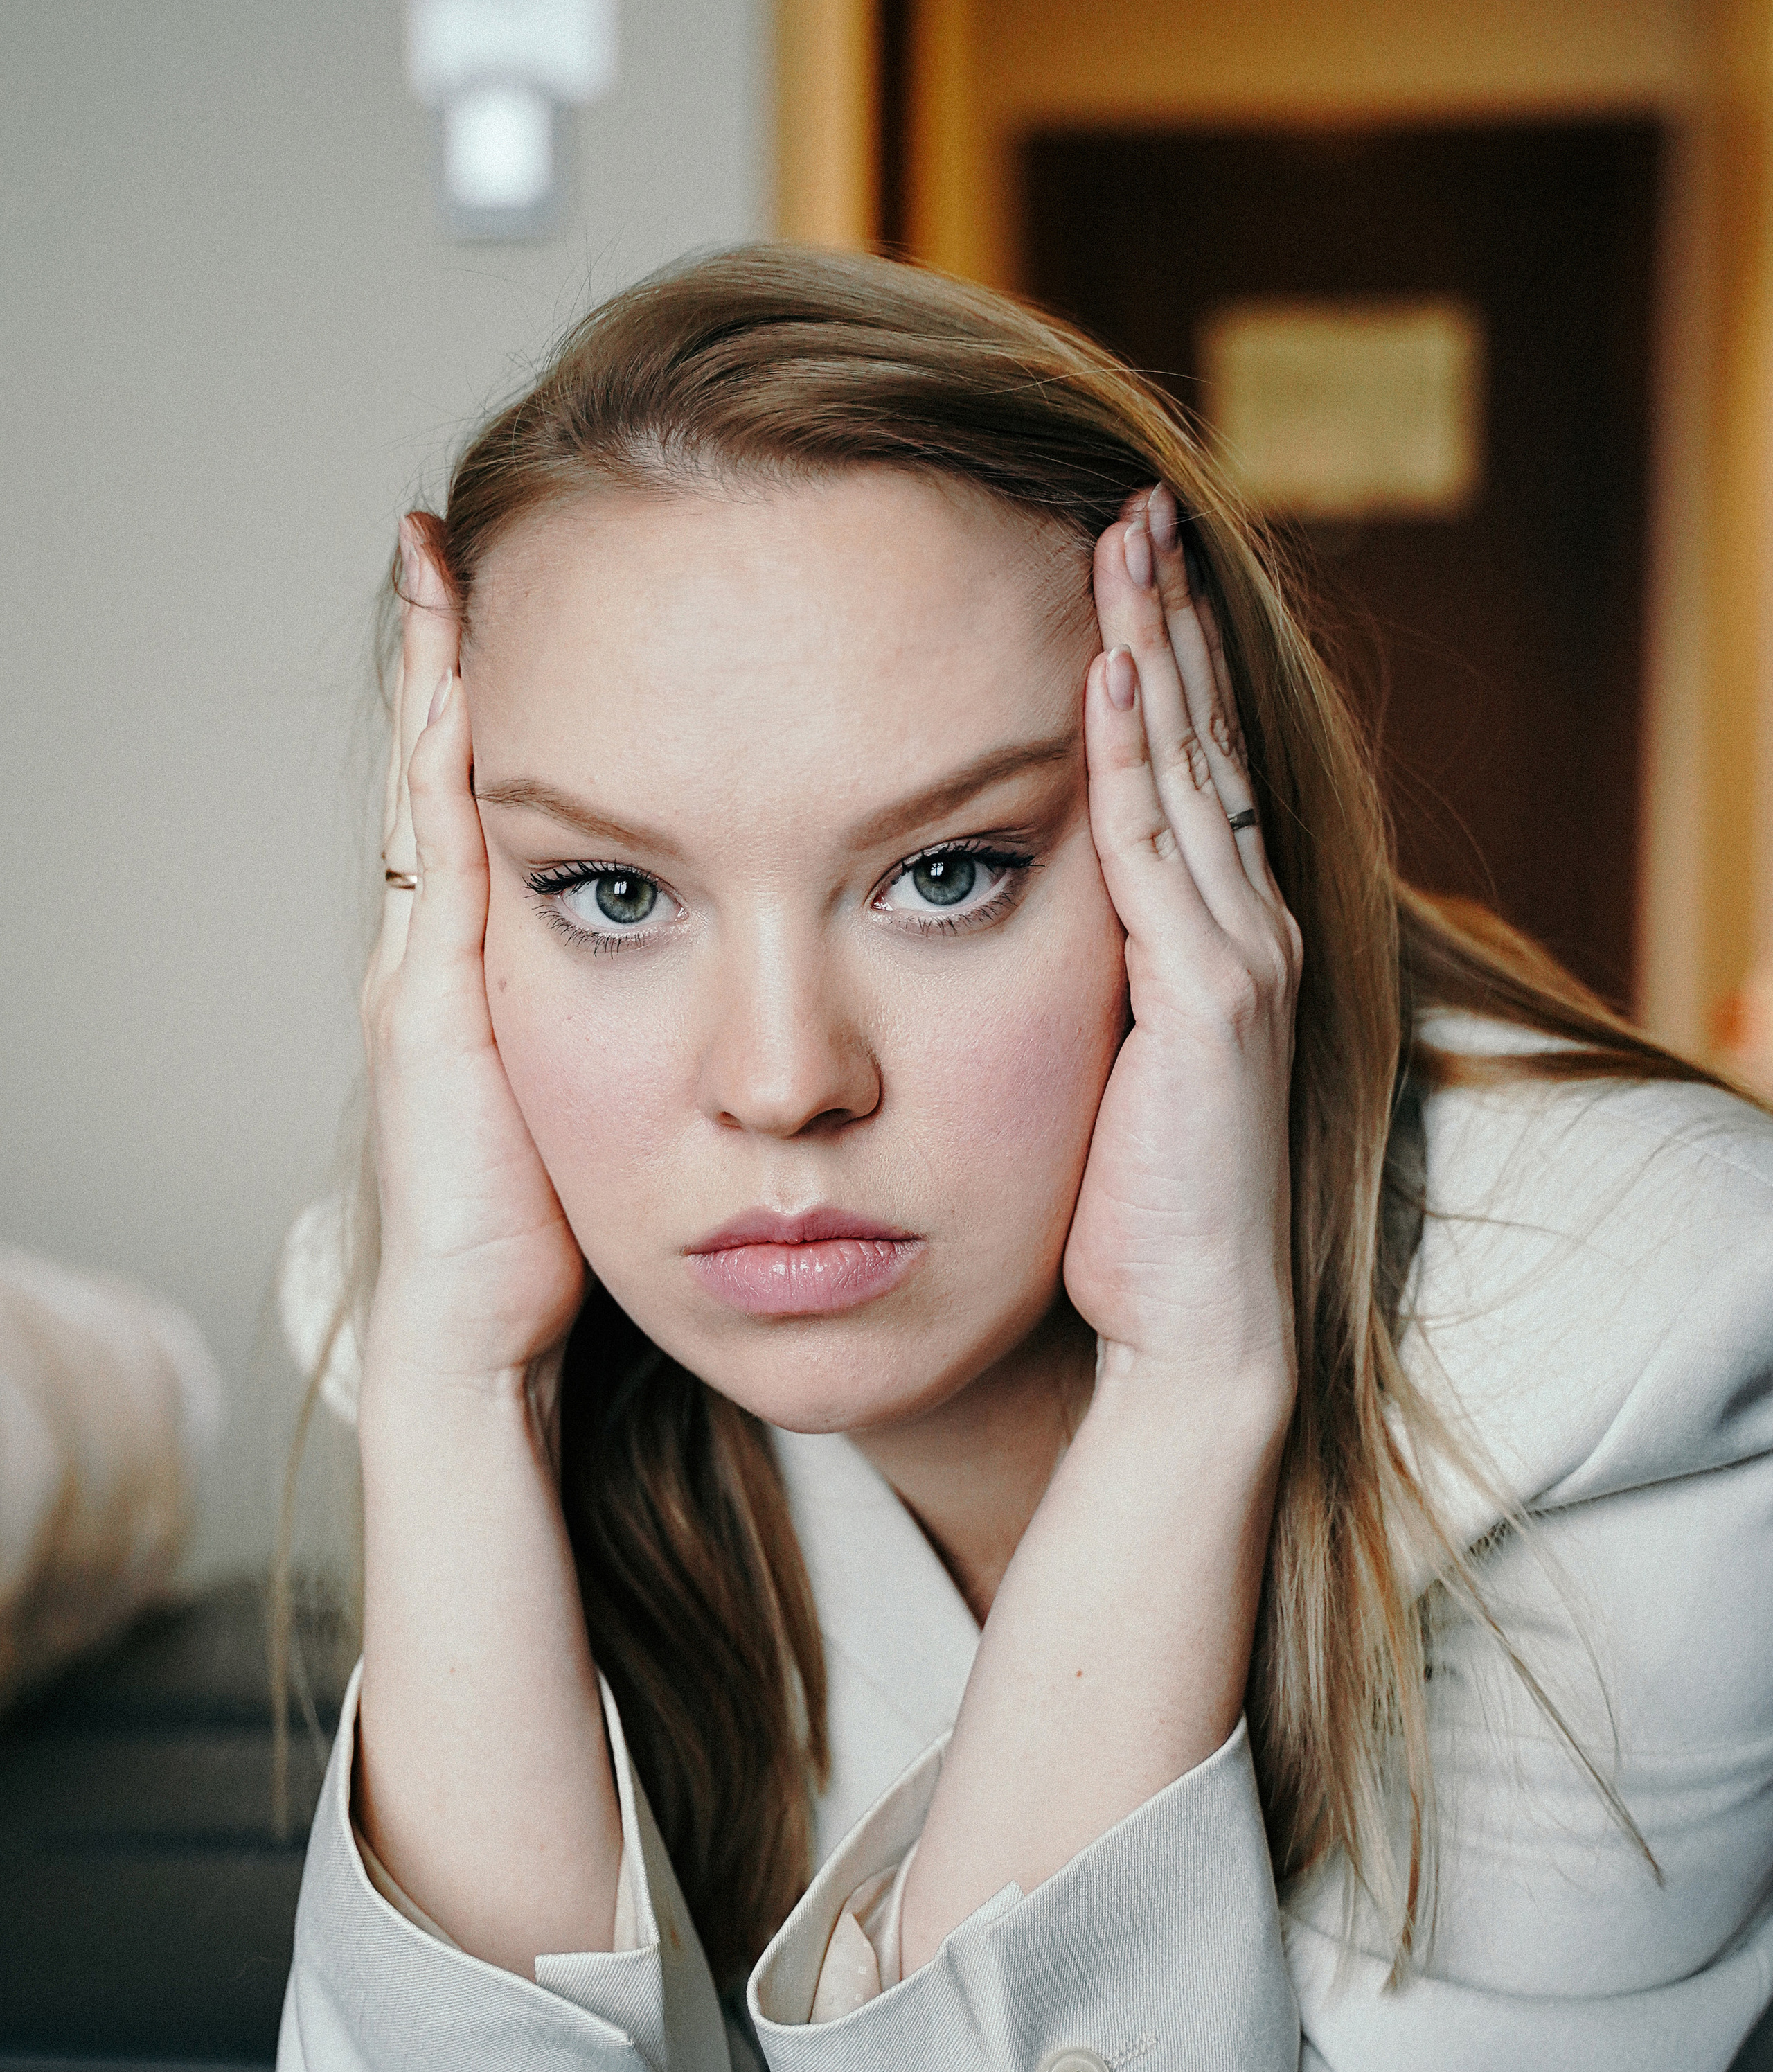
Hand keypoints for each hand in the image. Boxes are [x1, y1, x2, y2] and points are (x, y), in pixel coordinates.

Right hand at [360, 522, 585, 1394]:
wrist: (488, 1336)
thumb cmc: (563, 1248)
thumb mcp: (624, 1119)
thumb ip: (655, 1048)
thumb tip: (746, 1020)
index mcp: (497, 978)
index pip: (502, 812)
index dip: (506, 713)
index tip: (533, 609)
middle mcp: (448, 953)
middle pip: (455, 769)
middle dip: (465, 654)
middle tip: (485, 528)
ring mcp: (429, 965)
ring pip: (434, 780)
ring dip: (445, 667)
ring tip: (458, 551)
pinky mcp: (433, 992)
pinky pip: (439, 835)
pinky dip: (441, 742)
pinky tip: (459, 655)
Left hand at [1063, 488, 1300, 1403]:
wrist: (1183, 1332)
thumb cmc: (1118, 1219)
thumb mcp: (1080, 1070)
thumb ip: (1064, 985)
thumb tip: (975, 916)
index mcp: (1210, 943)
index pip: (1181, 770)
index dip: (1154, 662)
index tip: (1106, 561)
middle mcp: (1244, 933)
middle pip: (1200, 739)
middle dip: (1163, 614)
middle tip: (1123, 498)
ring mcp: (1241, 962)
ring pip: (1191, 772)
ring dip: (1154, 648)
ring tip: (1119, 537)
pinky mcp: (1215, 1006)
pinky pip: (1165, 856)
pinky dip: (1140, 759)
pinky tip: (1110, 672)